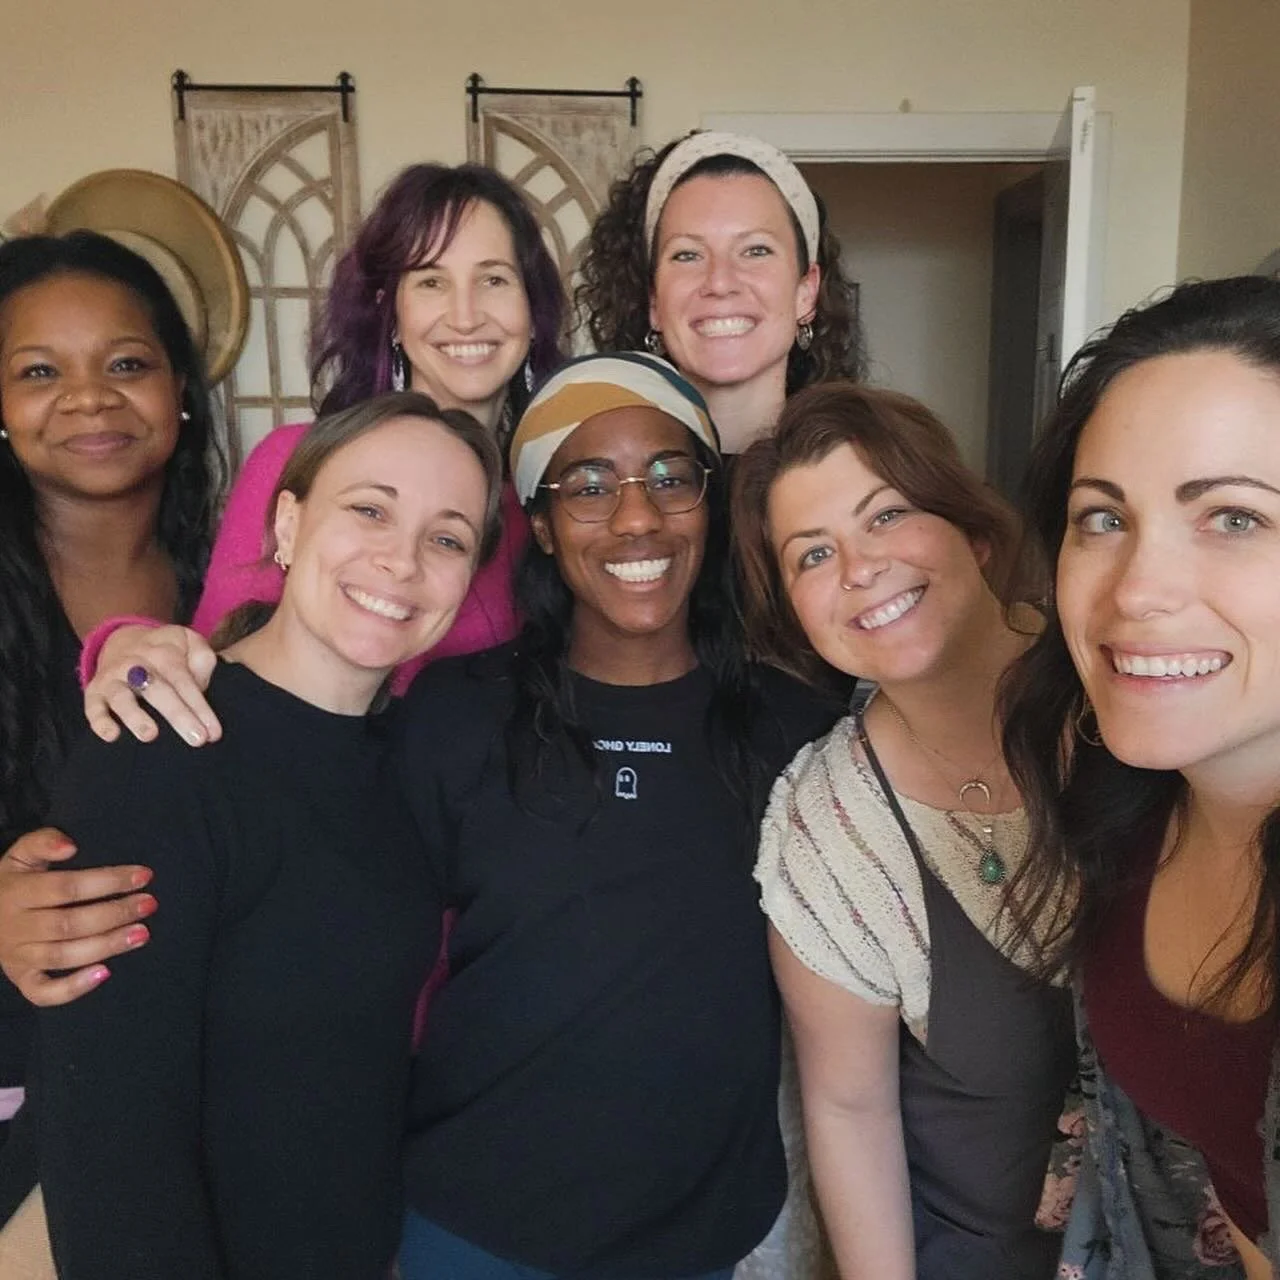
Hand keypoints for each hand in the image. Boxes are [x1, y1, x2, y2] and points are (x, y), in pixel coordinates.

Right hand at [0, 829, 156, 1006]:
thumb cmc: (13, 881)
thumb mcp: (20, 855)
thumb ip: (42, 842)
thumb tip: (70, 846)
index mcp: (16, 892)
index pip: (66, 887)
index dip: (107, 881)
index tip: (144, 875)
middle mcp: (14, 927)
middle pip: (69, 924)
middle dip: (114, 914)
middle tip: (149, 904)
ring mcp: (16, 957)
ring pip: (63, 956)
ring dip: (106, 946)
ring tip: (141, 934)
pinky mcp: (21, 978)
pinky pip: (43, 993)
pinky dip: (73, 988)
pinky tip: (104, 973)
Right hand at [85, 624, 220, 745]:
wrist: (123, 641)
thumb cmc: (167, 651)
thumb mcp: (189, 642)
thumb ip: (203, 657)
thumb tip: (203, 683)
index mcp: (163, 653)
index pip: (184, 681)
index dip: (199, 707)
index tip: (213, 733)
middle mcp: (135, 665)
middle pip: (158, 690)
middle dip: (178, 715)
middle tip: (196, 740)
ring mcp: (112, 678)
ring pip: (122, 697)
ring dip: (135, 716)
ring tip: (150, 736)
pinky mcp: (94, 692)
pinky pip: (92, 707)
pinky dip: (99, 721)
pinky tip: (111, 736)